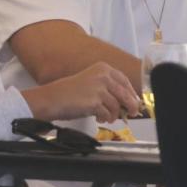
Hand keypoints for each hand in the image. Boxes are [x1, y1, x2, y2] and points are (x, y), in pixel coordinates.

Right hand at [22, 62, 141, 122]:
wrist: (52, 99)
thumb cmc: (69, 93)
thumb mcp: (92, 83)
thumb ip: (108, 89)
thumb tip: (126, 102)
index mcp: (103, 68)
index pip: (125, 81)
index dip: (131, 93)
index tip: (134, 102)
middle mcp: (103, 75)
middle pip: (125, 94)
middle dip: (130, 106)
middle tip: (131, 114)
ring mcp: (99, 88)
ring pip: (117, 106)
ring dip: (113, 115)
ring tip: (106, 118)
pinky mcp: (95, 101)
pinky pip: (107, 114)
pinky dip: (104, 118)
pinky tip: (98, 118)